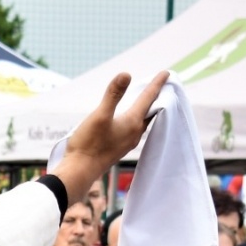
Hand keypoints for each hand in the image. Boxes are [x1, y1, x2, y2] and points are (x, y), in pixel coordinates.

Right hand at [53, 71, 169, 203]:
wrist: (79, 172)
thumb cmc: (88, 145)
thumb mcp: (99, 115)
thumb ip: (113, 95)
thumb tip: (126, 75)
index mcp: (133, 123)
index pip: (148, 99)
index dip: (157, 84)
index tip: (166, 73)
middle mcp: (134, 133)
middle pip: (151, 112)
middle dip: (156, 98)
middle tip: (161, 87)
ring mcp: (127, 143)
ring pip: (143, 122)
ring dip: (147, 111)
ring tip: (148, 103)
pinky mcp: (118, 149)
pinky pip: (134, 131)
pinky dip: (137, 121)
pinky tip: (130, 122)